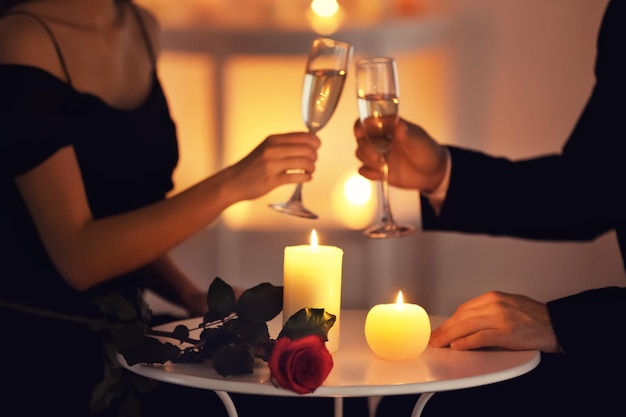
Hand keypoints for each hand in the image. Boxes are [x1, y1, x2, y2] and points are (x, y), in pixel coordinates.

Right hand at [224, 132, 319, 202]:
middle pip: (306, 149)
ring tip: (309, 170)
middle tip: (313, 161)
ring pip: (304, 163)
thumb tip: (307, 143)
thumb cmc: (251, 166)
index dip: (315, 142)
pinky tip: (306, 178)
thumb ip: (284, 145)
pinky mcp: (273, 180)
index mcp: (273, 139)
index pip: (303, 136)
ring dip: (312, 168)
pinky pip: (297, 177)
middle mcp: (273, 150)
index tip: (317, 147)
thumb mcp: (266, 148)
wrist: (234, 181)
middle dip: (314, 156)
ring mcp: (272, 165)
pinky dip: (306, 177)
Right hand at [354, 118, 448, 192]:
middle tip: (376, 157)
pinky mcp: (379, 170)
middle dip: (365, 148)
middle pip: (361, 140)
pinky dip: (368, 173)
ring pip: (360, 154)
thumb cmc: (427, 150)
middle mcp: (381, 141)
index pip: (368, 123)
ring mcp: (379, 155)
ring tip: (382, 165)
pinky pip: (364, 171)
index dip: (360, 126)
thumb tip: (398, 123)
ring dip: (366, 159)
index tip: (360, 132)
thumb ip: (406, 133)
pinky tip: (379, 174)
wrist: (434, 173)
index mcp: (389, 128)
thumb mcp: (418, 140)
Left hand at [429, 291, 560, 352]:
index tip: (440, 329)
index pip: (464, 309)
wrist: (557, 324)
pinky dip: (467, 341)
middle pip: (462, 317)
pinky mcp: (507, 332)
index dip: (449, 321)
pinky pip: (481, 337)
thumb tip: (466, 323)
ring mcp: (501, 318)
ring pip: (468, 326)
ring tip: (440, 344)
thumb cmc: (533, 318)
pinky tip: (457, 346)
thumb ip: (487, 312)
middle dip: (445, 329)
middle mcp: (495, 305)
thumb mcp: (507, 306)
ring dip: (450, 336)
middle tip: (434, 339)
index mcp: (493, 298)